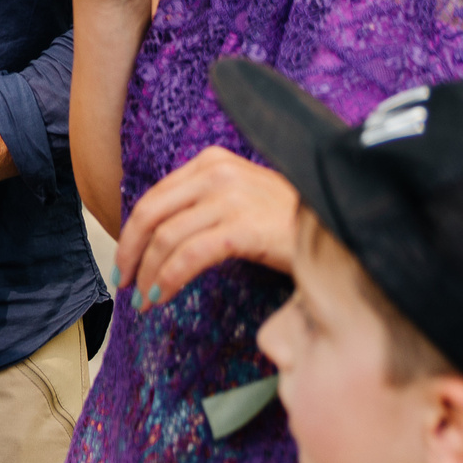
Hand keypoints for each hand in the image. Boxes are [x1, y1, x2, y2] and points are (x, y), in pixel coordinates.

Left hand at [114, 146, 298, 306]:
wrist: (338, 226)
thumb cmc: (287, 220)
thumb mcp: (239, 197)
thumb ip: (201, 204)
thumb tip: (156, 237)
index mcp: (211, 162)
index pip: (154, 198)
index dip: (131, 233)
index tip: (124, 261)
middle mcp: (217, 173)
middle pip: (151, 214)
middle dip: (129, 252)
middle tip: (123, 282)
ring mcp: (230, 198)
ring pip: (166, 238)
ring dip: (148, 274)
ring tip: (144, 300)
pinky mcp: (242, 228)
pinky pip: (190, 256)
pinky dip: (168, 279)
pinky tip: (161, 297)